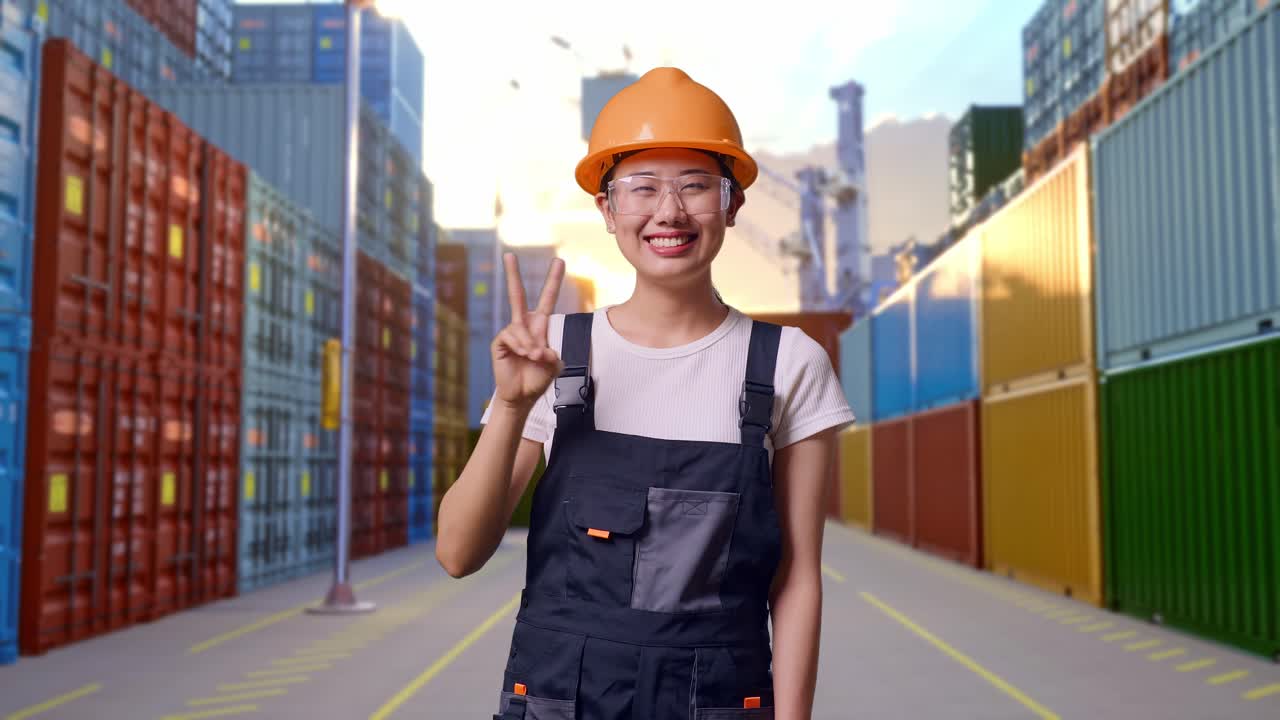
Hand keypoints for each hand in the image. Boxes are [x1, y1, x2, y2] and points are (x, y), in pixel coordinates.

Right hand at [491, 252, 564, 410]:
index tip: (559, 261)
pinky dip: (521, 346)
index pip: (547, 299)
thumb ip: (553, 356)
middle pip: (517, 295)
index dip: (552, 280)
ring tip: (534, 357)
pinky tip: (523, 355)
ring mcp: (510, 333)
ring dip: (531, 344)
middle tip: (509, 255)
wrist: (522, 396)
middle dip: (512, 275)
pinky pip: (511, 336)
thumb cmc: (538, 379)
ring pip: (520, 327)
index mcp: (540, 326)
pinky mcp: (500, 342)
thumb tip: (540, 349)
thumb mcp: (554, 367)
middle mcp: (524, 325)